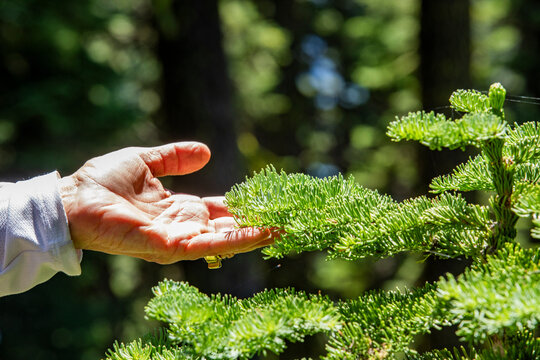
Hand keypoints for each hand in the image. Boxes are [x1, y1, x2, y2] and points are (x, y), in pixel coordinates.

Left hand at [58, 142, 272, 263]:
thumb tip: (206, 151)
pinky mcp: (170, 247)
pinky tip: (260, 234)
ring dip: (253, 236)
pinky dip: (236, 242)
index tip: (268, 201)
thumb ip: (174, 158)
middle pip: (227, 228)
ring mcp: (178, 239)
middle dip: (255, 224)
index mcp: (179, 207)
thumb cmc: (104, 181)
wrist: (75, 197)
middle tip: (286, 218)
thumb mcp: (147, 161)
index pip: (219, 210)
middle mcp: (183, 226)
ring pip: (224, 240)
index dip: (243, 207)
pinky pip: (209, 246)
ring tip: (282, 229)